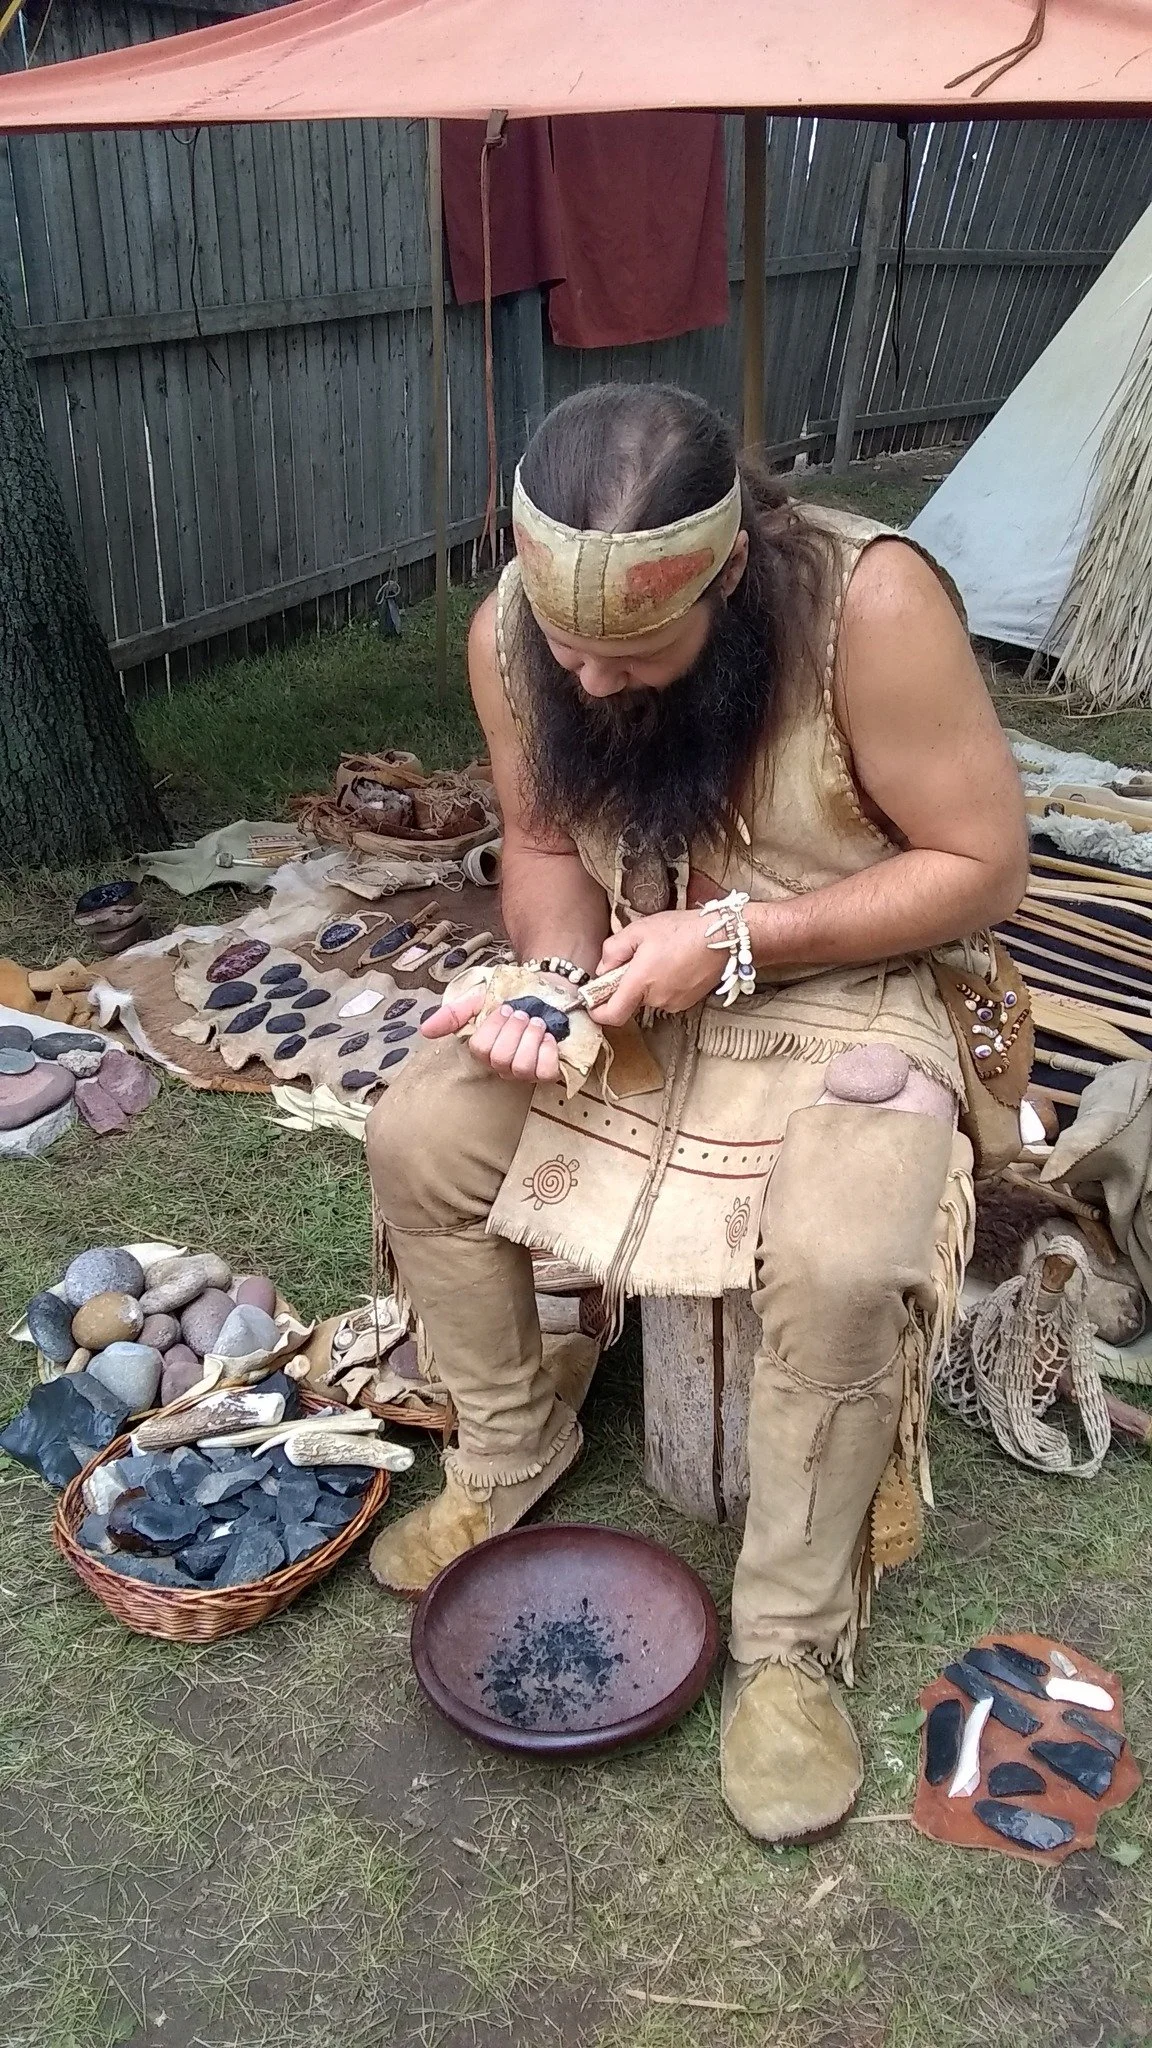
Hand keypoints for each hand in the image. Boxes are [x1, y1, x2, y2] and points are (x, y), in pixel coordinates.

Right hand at [421, 975, 566, 1083]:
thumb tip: (425, 1030)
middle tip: (522, 1014)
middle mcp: (502, 1066)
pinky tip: (549, 1037)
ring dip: (531, 1037)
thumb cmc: (512, 1000)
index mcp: (484, 1050)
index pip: (480, 1048)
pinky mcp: (548, 1074)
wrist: (546, 994)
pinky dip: (548, 1050)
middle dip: (514, 1030)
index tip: (504, 1008)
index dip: (494, 1026)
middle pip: (501, 1058)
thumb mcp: (478, 1000)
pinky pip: (546, 1071)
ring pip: (522, 1066)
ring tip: (537, 1023)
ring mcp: (525, 1073)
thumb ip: (453, 1014)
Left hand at [589, 911, 723, 1025]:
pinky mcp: (687, 1002)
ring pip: (649, 998)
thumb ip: (613, 950)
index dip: (598, 1012)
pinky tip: (675, 964)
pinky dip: (664, 984)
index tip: (592, 1003)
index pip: (612, 1014)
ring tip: (662, 957)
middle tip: (638, 958)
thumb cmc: (681, 930)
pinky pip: (665, 996)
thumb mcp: (639, 930)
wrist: (722, 936)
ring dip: (648, 982)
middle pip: (630, 1001)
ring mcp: (674, 1003)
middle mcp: (656, 999)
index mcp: (640, 982)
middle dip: (628, 983)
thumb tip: (603, 969)